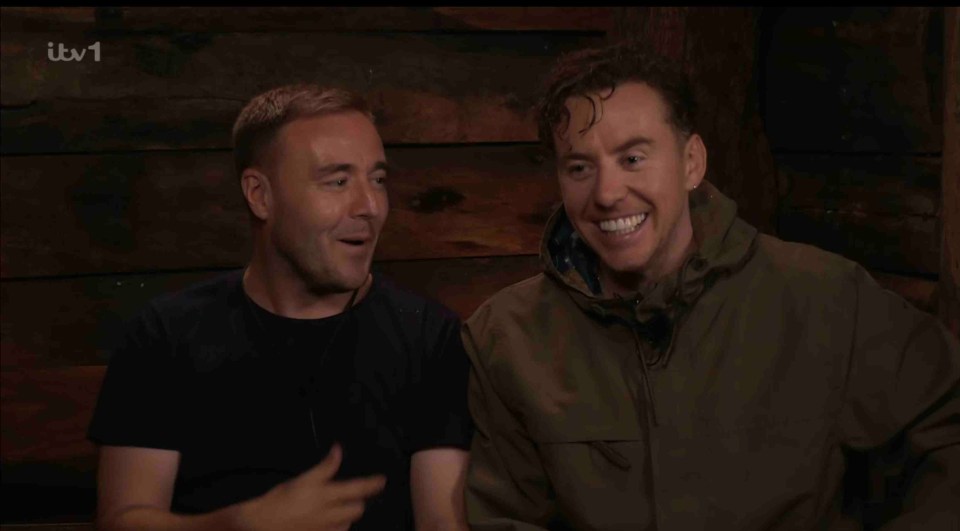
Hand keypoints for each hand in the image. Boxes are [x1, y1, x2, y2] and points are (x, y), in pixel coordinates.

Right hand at [238, 443, 385, 530]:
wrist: (262, 523)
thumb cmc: (280, 499)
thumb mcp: (303, 479)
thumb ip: (325, 467)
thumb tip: (338, 450)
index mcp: (326, 496)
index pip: (358, 489)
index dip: (372, 484)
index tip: (382, 480)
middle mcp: (330, 515)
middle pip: (358, 509)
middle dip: (359, 500)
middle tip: (355, 493)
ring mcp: (326, 529)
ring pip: (349, 522)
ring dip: (348, 514)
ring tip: (340, 506)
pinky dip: (339, 526)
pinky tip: (331, 521)